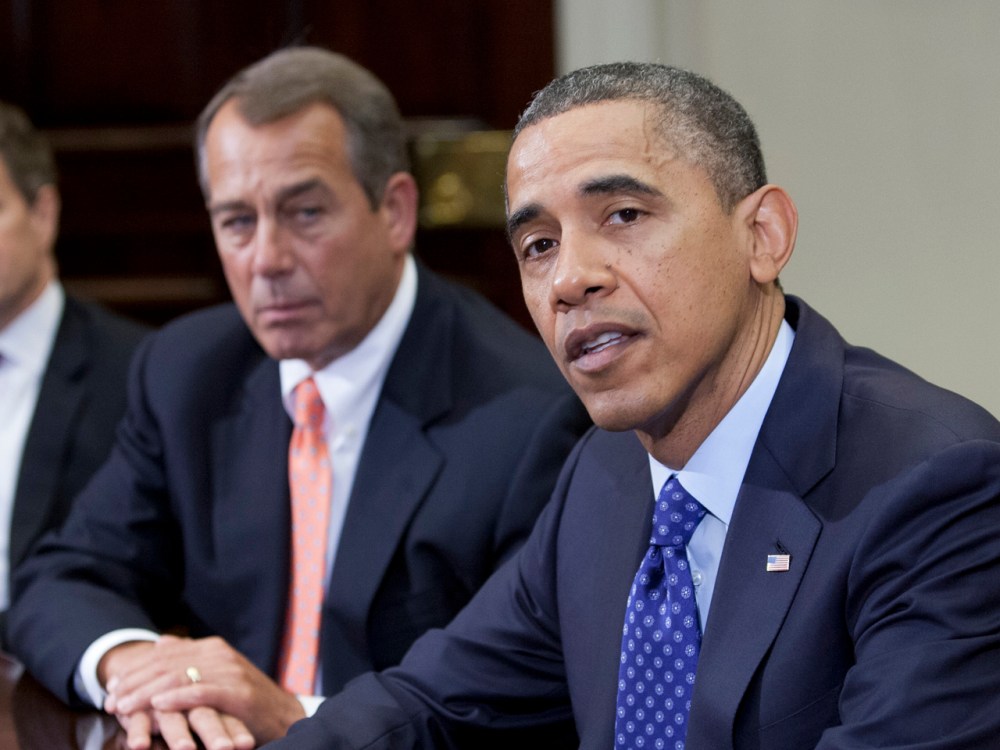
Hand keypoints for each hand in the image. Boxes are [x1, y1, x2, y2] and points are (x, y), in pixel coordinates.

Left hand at [104, 635, 304, 746]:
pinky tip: (157, 705)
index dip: (134, 670)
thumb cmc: (243, 701)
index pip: (163, 654)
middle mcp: (219, 654)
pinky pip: (202, 692)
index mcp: (211, 647)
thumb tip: (161, 642)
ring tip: (124, 707)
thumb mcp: (216, 675)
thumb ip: (190, 658)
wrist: (283, 716)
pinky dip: (177, 698)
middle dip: (133, 683)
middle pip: (165, 664)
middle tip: (109, 702)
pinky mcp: (239, 691)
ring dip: (146, 693)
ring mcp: (230, 671)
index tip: (110, 688)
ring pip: (178, 676)